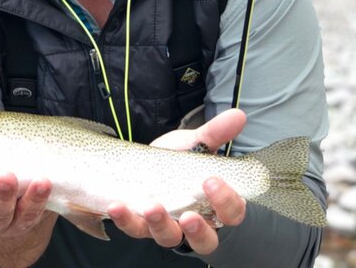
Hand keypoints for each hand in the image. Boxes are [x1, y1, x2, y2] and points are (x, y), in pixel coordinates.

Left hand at [108, 109, 247, 254]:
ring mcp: (167, 226)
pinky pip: (135, 228)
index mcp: (215, 204)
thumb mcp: (198, 144)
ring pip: (169, 237)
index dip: (226, 203)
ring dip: (160, 225)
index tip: (212, 181)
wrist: (151, 161)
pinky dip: (126, 219)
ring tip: (151, 207)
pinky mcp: (142, 224)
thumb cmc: (181, 159)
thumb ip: (216, 133)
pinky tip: (117, 205)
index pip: (231, 213)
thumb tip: (238, 115)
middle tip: (189, 214)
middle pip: (205, 240)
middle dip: (198, 230)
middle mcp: (195, 222)